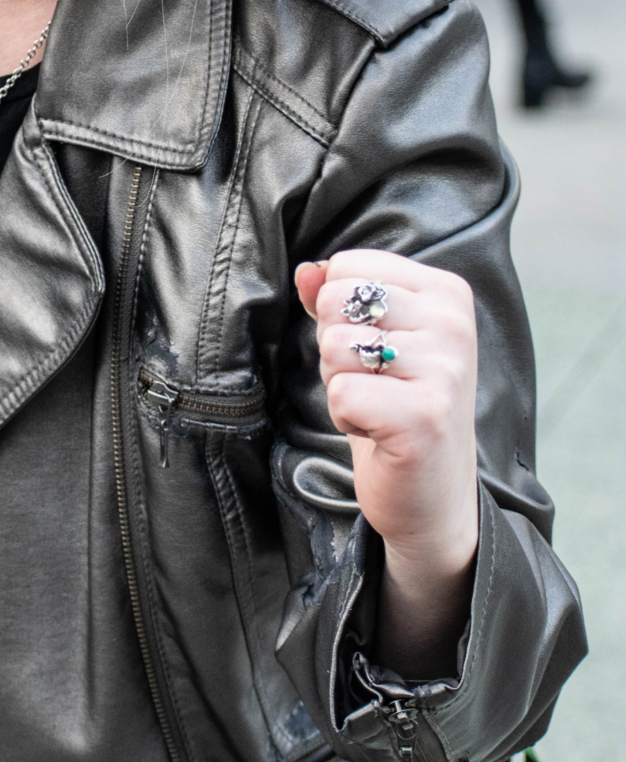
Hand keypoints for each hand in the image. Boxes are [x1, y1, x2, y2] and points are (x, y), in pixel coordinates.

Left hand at [296, 251, 478, 675]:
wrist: (433, 496)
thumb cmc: (397, 409)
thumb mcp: (369, 342)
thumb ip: (336, 299)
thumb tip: (307, 270)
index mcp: (446, 292)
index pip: (348, 265)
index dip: (339, 313)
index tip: (375, 353)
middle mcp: (454, 323)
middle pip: (336, 301)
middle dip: (335, 348)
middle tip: (373, 385)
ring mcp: (445, 370)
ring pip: (335, 347)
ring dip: (340, 384)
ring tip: (377, 408)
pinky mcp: (425, 417)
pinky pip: (342, 394)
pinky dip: (345, 417)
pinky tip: (377, 432)